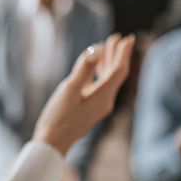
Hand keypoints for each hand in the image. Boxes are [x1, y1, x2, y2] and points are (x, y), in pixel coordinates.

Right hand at [33, 34, 134, 155]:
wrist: (53, 142)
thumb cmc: (58, 117)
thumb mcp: (69, 89)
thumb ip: (83, 68)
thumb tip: (96, 49)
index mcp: (103, 97)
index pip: (119, 71)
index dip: (124, 53)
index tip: (128, 38)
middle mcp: (105, 101)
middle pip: (115, 74)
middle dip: (116, 55)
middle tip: (117, 38)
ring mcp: (98, 106)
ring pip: (107, 80)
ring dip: (107, 63)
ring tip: (105, 47)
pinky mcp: (90, 109)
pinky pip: (99, 87)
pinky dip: (98, 73)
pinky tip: (92, 67)